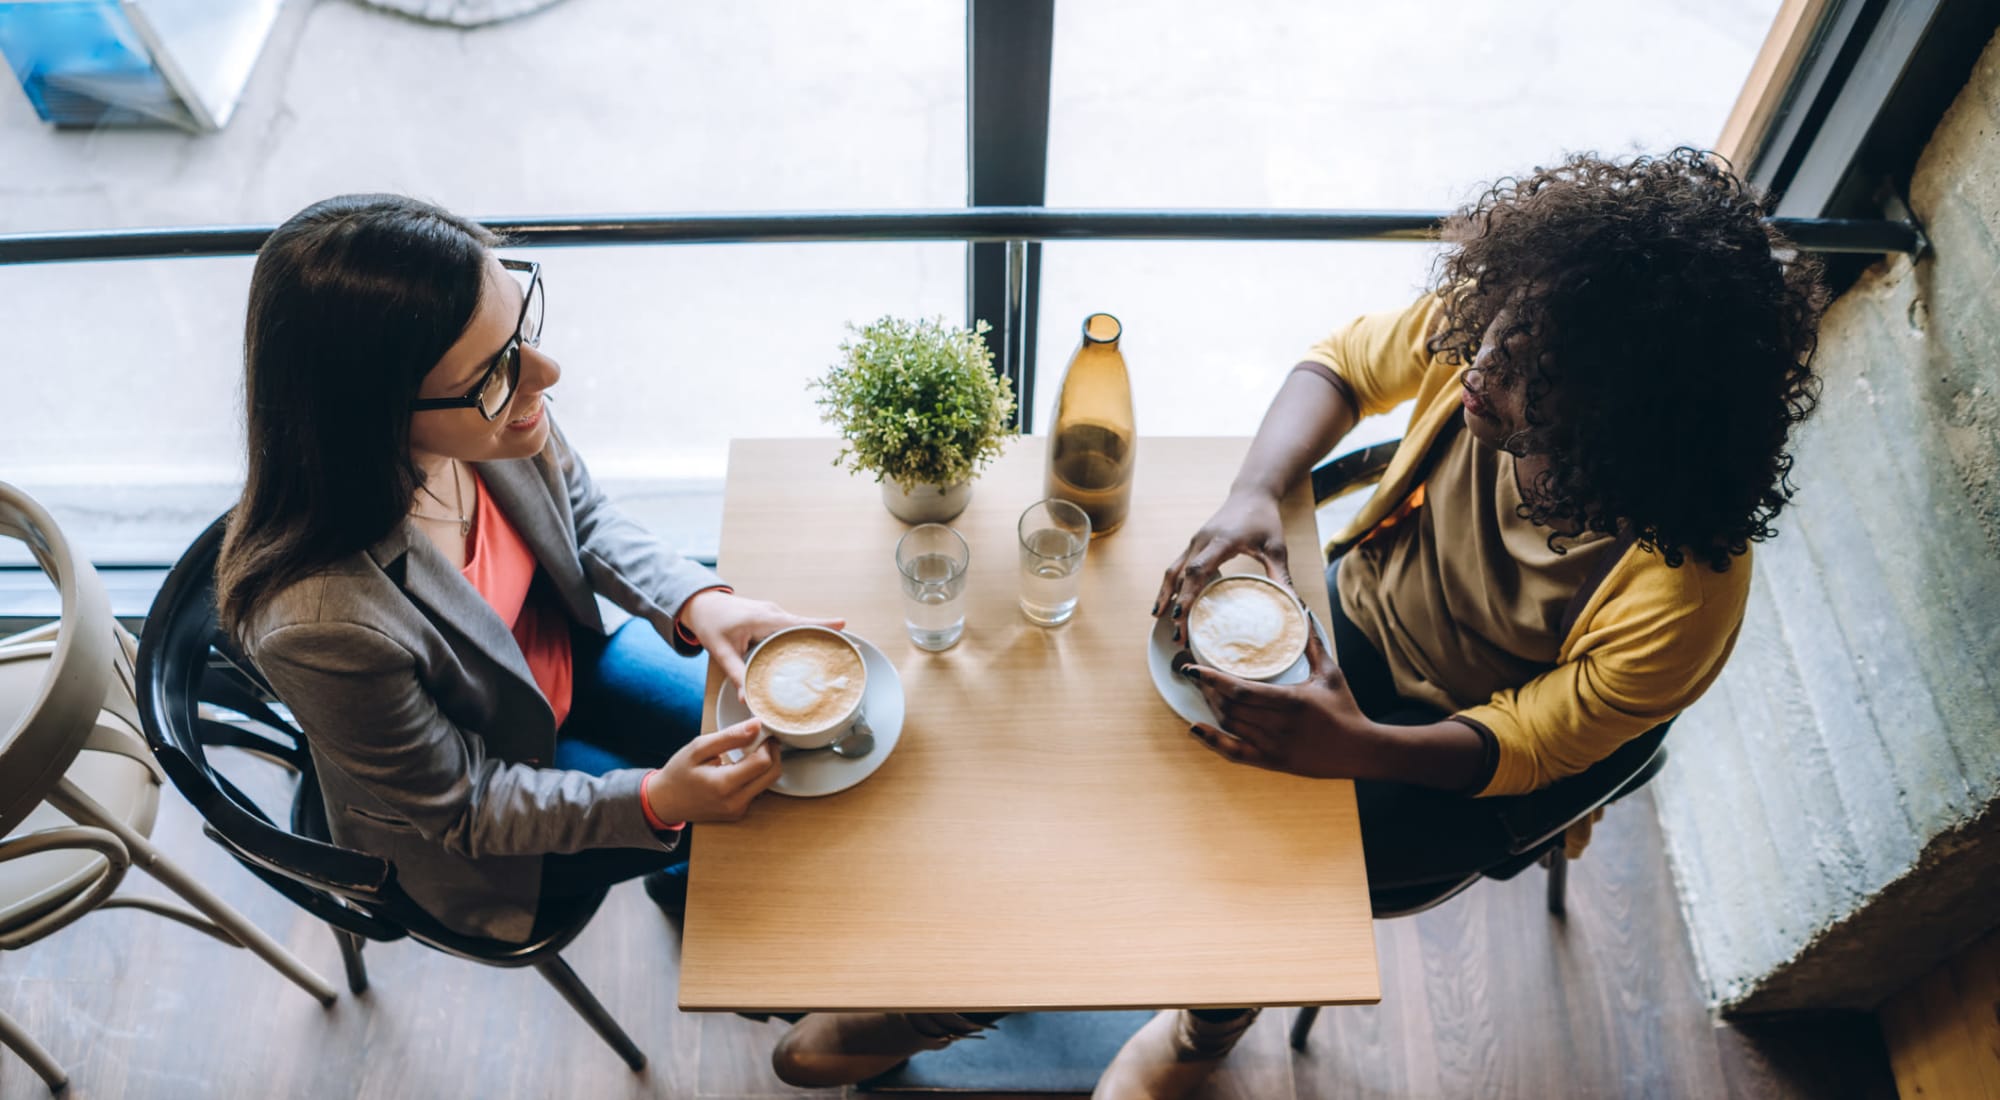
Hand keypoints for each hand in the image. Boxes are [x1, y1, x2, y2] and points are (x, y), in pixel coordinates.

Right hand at [643, 718, 782, 823]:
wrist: (665, 802)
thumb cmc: (678, 773)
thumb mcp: (698, 748)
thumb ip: (730, 736)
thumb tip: (756, 725)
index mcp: (723, 785)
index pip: (763, 762)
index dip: (766, 743)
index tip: (761, 732)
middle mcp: (735, 802)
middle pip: (773, 774)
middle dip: (772, 752)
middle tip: (761, 739)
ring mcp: (738, 810)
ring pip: (768, 782)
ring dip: (766, 764)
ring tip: (749, 751)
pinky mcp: (739, 813)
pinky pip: (758, 790)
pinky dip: (756, 776)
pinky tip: (742, 766)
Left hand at [679, 589, 844, 689]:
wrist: (701, 603)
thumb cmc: (710, 623)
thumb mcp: (721, 651)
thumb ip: (736, 674)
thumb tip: (747, 699)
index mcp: (765, 619)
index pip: (799, 624)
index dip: (823, 627)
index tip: (844, 628)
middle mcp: (774, 613)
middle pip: (808, 625)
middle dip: (831, 635)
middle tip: (854, 647)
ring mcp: (774, 613)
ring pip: (801, 626)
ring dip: (820, 636)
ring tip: (840, 651)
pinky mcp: (771, 617)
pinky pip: (793, 627)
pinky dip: (806, 636)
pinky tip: (815, 650)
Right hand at [1153, 488, 1291, 641]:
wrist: (1252, 493)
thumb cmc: (1265, 519)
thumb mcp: (1276, 548)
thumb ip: (1281, 576)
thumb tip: (1293, 605)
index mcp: (1222, 541)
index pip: (1198, 570)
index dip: (1187, 594)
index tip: (1180, 617)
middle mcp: (1202, 541)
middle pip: (1180, 575)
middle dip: (1175, 605)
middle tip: (1176, 634)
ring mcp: (1195, 542)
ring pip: (1173, 571)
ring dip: (1165, 595)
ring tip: (1161, 621)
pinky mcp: (1195, 544)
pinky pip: (1177, 566)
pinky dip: (1171, 585)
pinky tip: (1170, 603)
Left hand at [1180, 629, 1375, 777]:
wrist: (1360, 750)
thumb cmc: (1345, 709)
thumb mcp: (1331, 673)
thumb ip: (1313, 645)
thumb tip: (1304, 613)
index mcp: (1291, 700)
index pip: (1240, 690)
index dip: (1212, 678)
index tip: (1193, 666)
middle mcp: (1278, 724)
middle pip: (1229, 707)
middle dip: (1207, 689)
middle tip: (1194, 674)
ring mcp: (1273, 745)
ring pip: (1230, 725)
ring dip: (1210, 707)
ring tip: (1200, 690)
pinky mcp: (1272, 762)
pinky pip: (1234, 753)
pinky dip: (1212, 741)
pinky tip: (1196, 728)